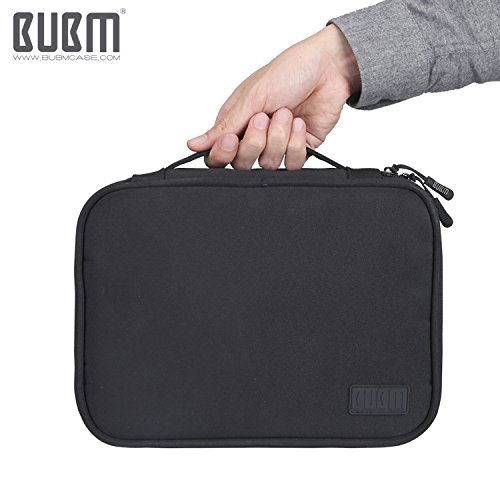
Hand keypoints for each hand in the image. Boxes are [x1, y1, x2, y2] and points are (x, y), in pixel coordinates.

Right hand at [187, 24, 359, 169]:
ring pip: (268, 164)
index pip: (218, 156)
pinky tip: (300, 123)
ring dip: (279, 137)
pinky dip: (296, 143)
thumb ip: (223, 127)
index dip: (223, 155)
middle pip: (242, 164)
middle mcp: (254, 137)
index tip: (233, 139)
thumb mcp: (251, 98)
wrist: (329, 68)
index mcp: (236, 123)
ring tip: (287, 113)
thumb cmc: (289, 72)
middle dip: (255, 142)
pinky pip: (291, 164)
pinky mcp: (298, 151)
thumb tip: (193, 144)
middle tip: (264, 117)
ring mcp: (276, 145)